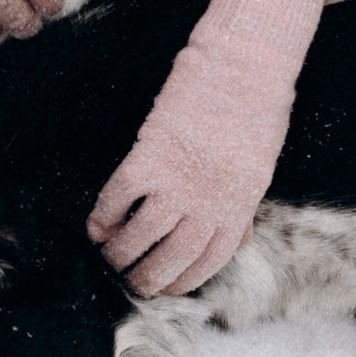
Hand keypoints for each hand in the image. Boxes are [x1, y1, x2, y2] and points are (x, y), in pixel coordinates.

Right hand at [87, 0, 323, 295]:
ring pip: (138, 237)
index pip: (206, 263)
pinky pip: (117, 200)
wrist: (243, 67)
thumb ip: (243, 207)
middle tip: (130, 283)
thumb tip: (241, 240)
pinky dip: (103, 217)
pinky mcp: (148, 159)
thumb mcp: (259, 168)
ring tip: (108, 258)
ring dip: (118, 254)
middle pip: (170, 260)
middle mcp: (206, 205)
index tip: (166, 288)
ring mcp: (176, 184)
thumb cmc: (256, 112)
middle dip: (146, 279)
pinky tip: (96, 226)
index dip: (182, 282)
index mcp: (236, 209)